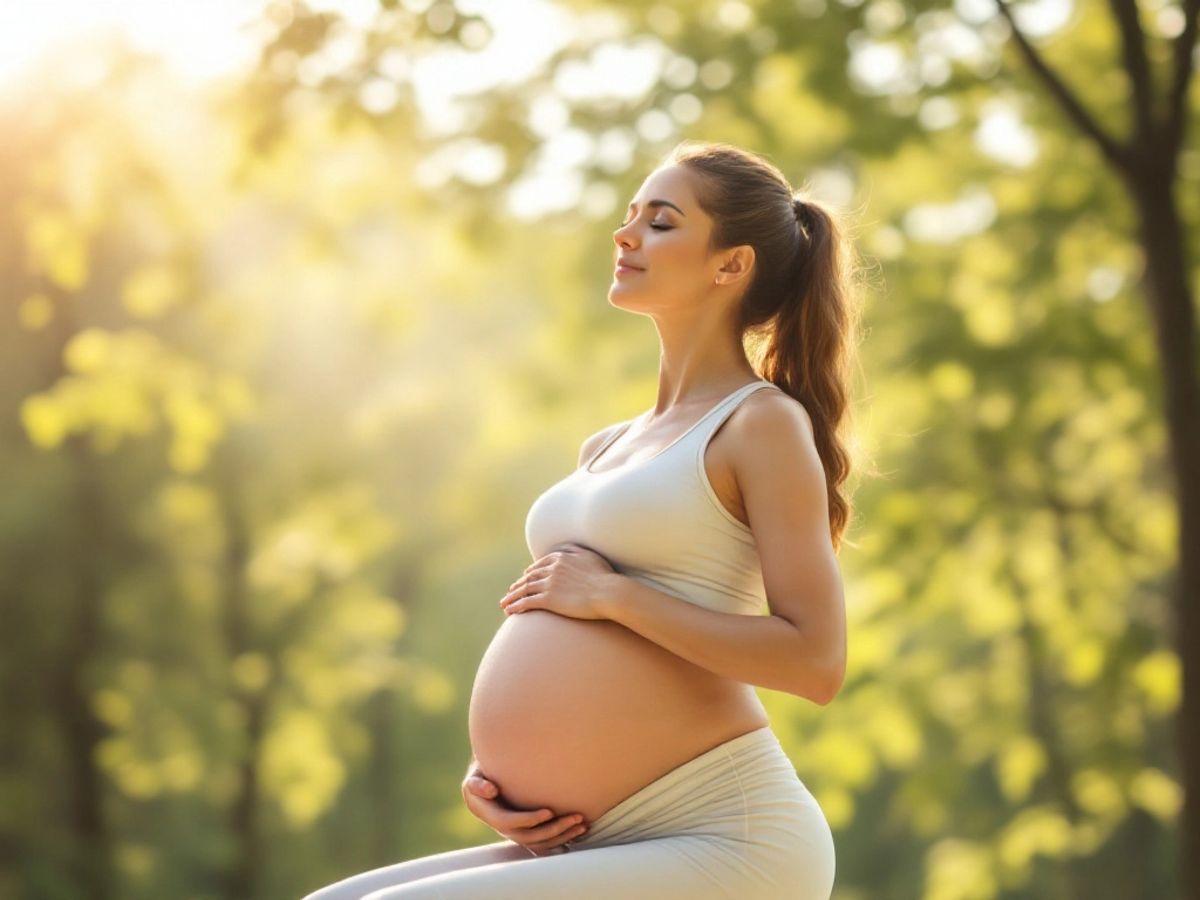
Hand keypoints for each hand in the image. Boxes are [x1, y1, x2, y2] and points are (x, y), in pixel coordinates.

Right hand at [461, 764, 588, 854]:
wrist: (487, 779)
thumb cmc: (483, 771)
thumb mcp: (475, 775)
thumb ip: (478, 783)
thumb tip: (489, 790)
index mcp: (489, 813)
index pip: (510, 822)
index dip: (529, 820)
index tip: (549, 812)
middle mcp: (502, 827)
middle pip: (529, 836)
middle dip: (553, 829)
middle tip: (575, 817)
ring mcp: (514, 831)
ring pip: (539, 842)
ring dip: (561, 836)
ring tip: (582, 824)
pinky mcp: (526, 831)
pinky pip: (544, 842)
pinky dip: (561, 839)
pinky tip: (577, 831)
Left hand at [498, 543, 616, 620]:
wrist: (608, 592)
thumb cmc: (604, 577)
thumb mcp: (590, 557)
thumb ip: (577, 551)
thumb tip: (568, 548)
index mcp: (561, 558)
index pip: (540, 565)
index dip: (530, 572)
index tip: (525, 577)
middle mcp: (552, 569)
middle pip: (529, 577)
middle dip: (518, 585)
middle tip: (511, 591)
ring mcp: (549, 584)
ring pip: (524, 589)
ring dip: (512, 596)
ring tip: (504, 603)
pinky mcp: (548, 599)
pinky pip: (527, 602)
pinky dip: (516, 606)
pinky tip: (510, 611)